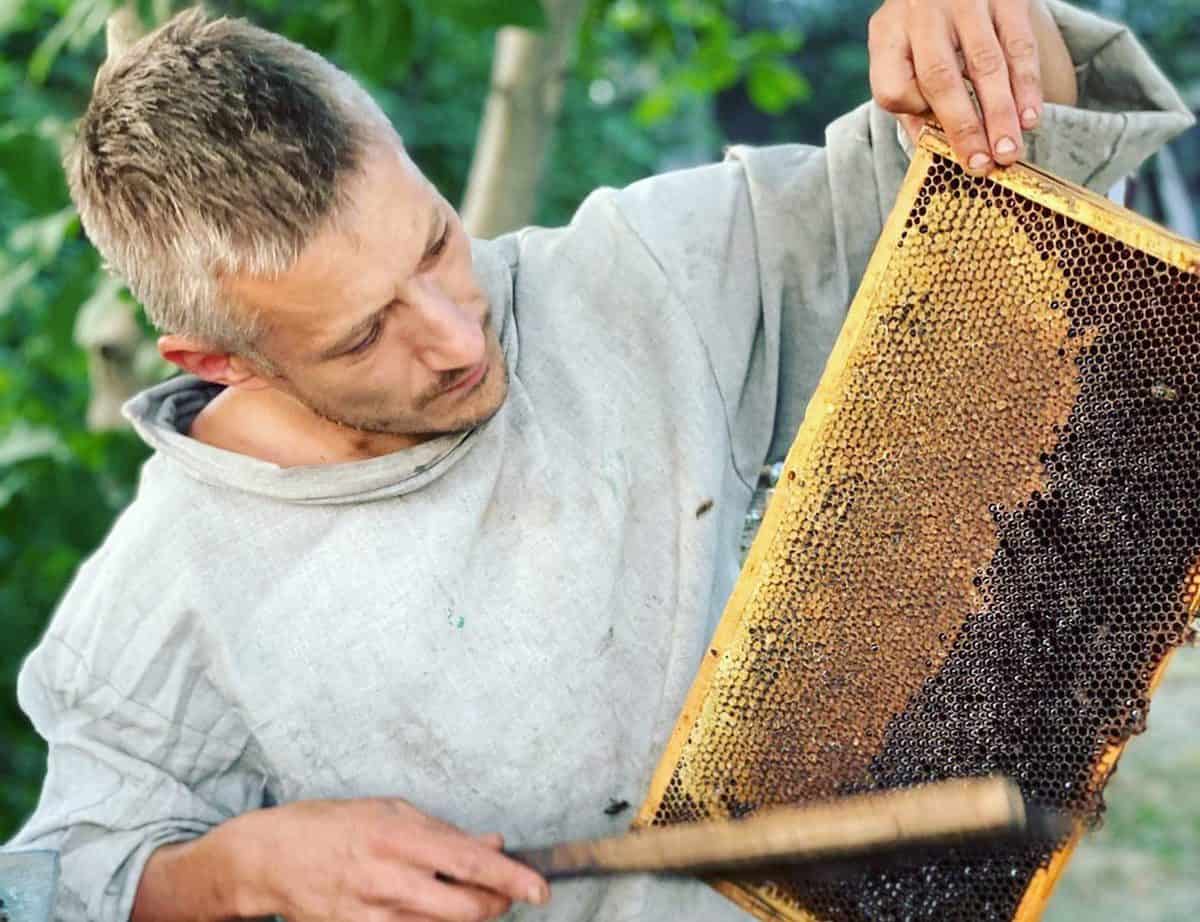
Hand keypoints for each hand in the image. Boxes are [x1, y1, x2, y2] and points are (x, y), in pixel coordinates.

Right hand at [236, 798, 548, 921]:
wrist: (271, 857)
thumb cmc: (336, 824)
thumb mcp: (392, 812)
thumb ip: (445, 832)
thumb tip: (494, 844)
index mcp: (399, 836)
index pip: (469, 862)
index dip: (510, 878)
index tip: (539, 889)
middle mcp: (389, 878)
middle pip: (465, 908)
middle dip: (496, 904)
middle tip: (507, 894)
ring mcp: (373, 914)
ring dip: (470, 917)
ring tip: (472, 899)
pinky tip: (432, 910)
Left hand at [868, 0, 1068, 172]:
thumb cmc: (925, 32)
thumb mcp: (902, 56)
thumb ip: (911, 104)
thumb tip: (932, 156)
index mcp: (888, 34)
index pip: (892, 87)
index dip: (914, 116)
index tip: (938, 136)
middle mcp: (922, 14)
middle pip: (940, 78)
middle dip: (964, 128)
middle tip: (983, 165)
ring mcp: (965, 1)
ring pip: (985, 64)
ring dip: (1000, 114)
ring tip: (1009, 151)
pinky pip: (1019, 45)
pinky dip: (1027, 85)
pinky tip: (1031, 117)